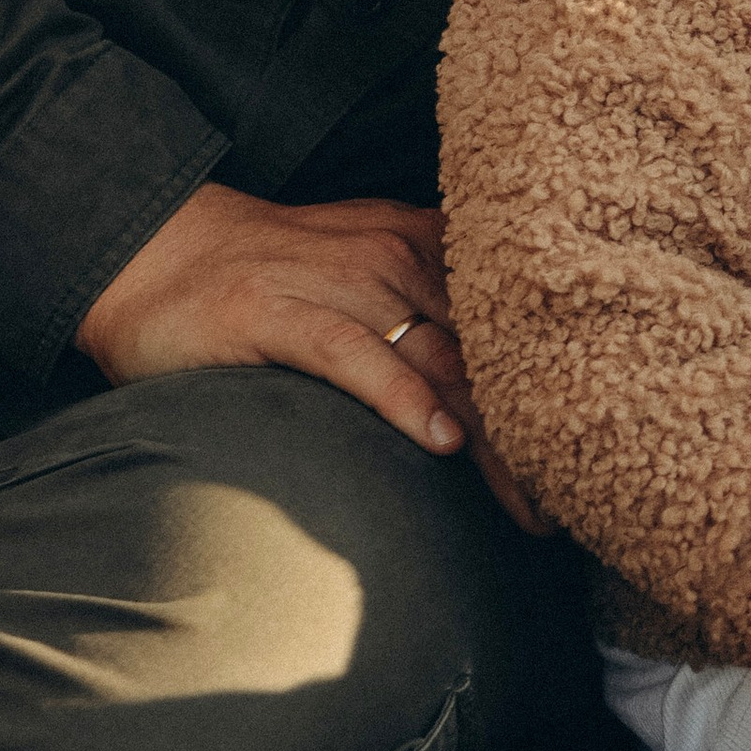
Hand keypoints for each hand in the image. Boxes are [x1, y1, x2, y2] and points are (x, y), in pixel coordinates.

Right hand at [76, 179, 550, 534]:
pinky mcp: (281, 314)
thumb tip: (507, 378)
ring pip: (440, 362)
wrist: (156, 247)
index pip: (513, 324)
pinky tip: (440, 443)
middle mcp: (397, 258)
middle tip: (580, 503)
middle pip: (492, 353)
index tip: (594, 458)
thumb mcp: (368, 269)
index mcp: (427, 245)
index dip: (562, 389)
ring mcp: (341, 285)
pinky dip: (401, 398)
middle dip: (540, 433)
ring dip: (492, 440)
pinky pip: (355, 356)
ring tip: (532, 506)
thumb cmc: (272, 273)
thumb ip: (432, 307)